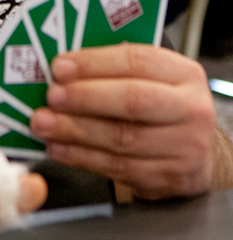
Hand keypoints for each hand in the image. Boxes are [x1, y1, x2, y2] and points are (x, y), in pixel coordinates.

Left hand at [29, 44, 216, 199]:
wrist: (195, 155)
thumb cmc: (163, 108)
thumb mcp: (152, 80)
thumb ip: (115, 71)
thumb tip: (64, 68)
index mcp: (185, 74)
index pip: (137, 61)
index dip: (94, 63)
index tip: (60, 67)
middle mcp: (191, 109)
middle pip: (133, 100)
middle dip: (84, 97)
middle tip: (51, 96)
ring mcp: (184, 147)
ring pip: (121, 137)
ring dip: (75, 130)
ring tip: (44, 123)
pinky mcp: (168, 178)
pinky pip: (117, 167)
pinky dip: (81, 157)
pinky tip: (59, 147)